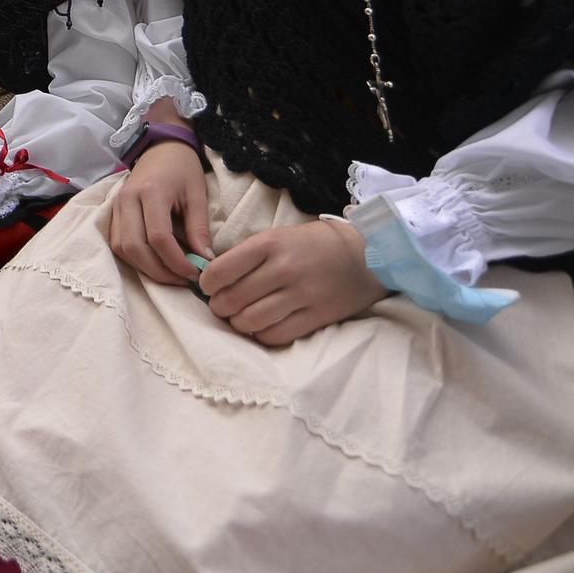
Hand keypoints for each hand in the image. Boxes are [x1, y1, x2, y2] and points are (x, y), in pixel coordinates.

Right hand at [109, 139, 213, 285]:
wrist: (160, 148)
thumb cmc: (182, 169)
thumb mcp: (197, 195)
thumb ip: (199, 229)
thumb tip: (205, 262)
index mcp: (151, 192)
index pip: (158, 237)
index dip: (176, 261)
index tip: (195, 273)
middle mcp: (127, 200)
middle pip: (134, 247)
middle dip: (159, 271)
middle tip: (182, 279)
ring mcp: (115, 206)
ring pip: (122, 248)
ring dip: (145, 268)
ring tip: (170, 273)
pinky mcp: (112, 212)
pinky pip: (117, 243)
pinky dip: (134, 259)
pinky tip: (154, 262)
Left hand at [201, 219, 387, 345]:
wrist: (367, 253)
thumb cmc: (313, 244)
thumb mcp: (277, 236)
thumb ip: (246, 255)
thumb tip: (211, 278)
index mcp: (269, 243)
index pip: (219, 271)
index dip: (206, 284)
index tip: (209, 287)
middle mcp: (284, 268)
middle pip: (231, 300)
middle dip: (219, 307)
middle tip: (222, 306)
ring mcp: (302, 294)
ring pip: (250, 322)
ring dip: (237, 324)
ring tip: (240, 318)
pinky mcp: (318, 316)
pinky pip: (275, 336)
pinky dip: (261, 335)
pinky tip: (262, 327)